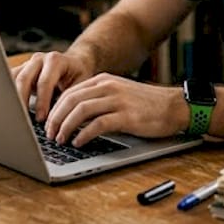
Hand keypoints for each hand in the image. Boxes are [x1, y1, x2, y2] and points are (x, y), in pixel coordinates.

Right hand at [11, 50, 92, 121]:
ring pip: (13, 79)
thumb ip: (69, 97)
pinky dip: (8, 94)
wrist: (75, 62)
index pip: (44, 82)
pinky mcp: (21, 70)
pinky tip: (9, 108)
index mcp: (55, 60)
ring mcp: (28, 64)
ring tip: (14, 116)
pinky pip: (9, 81)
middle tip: (23, 119)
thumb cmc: (78, 75)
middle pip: (24, 79)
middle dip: (22, 101)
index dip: (42, 102)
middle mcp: (39, 59)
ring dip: (12, 98)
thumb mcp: (80, 84)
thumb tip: (60, 118)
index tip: (41, 118)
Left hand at [43, 73, 189, 146]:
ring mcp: (118, 100)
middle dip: (55, 119)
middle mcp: (109, 87)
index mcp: (104, 80)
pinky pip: (98, 124)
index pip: (70, 92)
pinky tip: (78, 143)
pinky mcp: (127, 116)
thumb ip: (99, 100)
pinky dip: (84, 134)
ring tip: (60, 140)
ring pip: (80, 110)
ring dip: (66, 126)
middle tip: (49, 134)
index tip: (48, 124)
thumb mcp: (119, 95)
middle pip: (71, 100)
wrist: (175, 106)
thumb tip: (73, 116)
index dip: (55, 109)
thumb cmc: (147, 105)